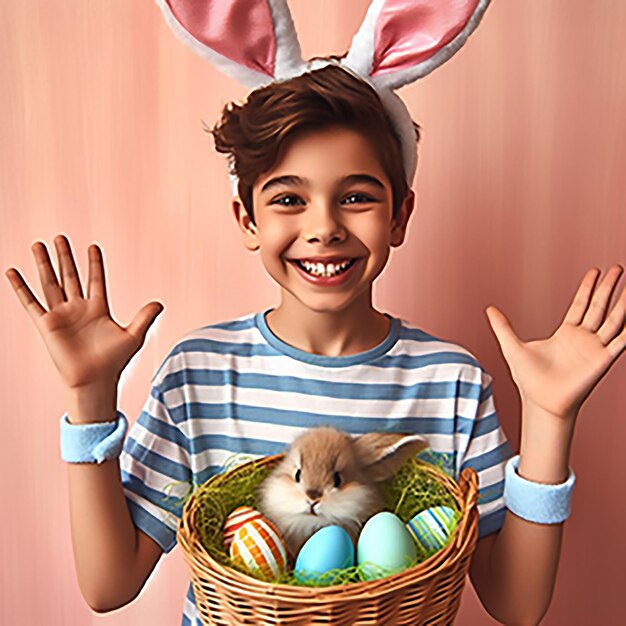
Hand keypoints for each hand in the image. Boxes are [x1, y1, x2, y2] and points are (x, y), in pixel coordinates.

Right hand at [5, 234, 163, 389]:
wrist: (95, 381)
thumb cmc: (114, 362)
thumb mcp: (133, 336)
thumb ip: (144, 317)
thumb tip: (160, 303)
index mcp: (98, 309)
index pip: (96, 280)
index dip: (94, 264)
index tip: (92, 246)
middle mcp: (78, 309)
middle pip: (70, 276)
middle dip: (65, 257)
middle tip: (60, 237)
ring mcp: (61, 316)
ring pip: (51, 284)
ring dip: (44, 264)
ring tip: (38, 244)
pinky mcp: (46, 325)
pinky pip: (31, 303)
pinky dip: (21, 288)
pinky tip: (12, 272)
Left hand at [485, 264, 624, 422]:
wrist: (540, 402)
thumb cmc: (529, 380)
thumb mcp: (512, 346)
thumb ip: (502, 327)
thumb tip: (489, 309)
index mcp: (566, 334)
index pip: (581, 305)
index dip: (589, 288)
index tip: (595, 271)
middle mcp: (583, 339)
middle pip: (600, 307)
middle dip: (609, 287)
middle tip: (617, 268)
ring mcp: (595, 349)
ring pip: (614, 319)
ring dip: (623, 302)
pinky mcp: (602, 360)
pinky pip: (621, 340)